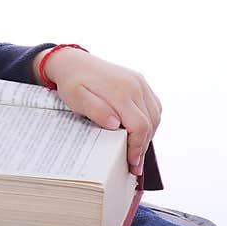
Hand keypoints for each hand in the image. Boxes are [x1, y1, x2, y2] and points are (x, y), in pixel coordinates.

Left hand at [34, 48, 161, 175]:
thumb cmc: (72, 82)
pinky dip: (150, 121)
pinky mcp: (139, 81)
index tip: (132, 163)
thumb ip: (95, 110)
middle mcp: (134, 85)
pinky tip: (139, 131)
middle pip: (150, 123)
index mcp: (120, 91)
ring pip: (155, 115)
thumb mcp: (76, 98)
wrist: (73, 61)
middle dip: (143, 146)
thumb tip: (116, 125)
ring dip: (148, 134)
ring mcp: (139, 82)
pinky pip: (153, 105)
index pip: (139, 125)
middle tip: (134, 164)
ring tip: (136, 150)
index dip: (137, 147)